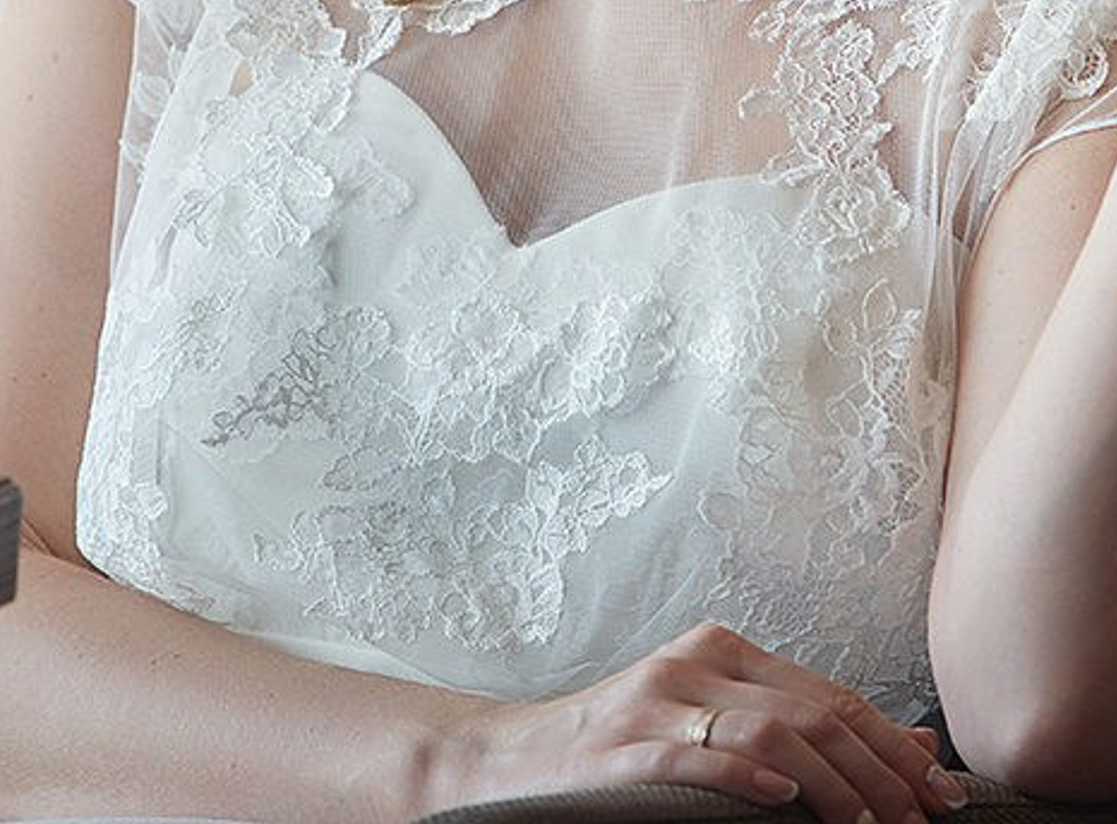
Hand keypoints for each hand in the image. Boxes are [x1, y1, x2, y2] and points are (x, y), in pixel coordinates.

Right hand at [434, 624, 965, 823]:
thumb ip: (806, 729)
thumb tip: (911, 747)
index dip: (893, 746)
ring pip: (770, 729)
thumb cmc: (622, 749)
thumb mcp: (718, 726)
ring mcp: (656, 700)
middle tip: (923, 822)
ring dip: (834, 784)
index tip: (941, 796)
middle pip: (813, 709)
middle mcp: (694, 661)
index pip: (830, 693)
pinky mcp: (623, 747)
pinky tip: (784, 800)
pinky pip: (697, 756)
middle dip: (881, 771)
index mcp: (721, 650)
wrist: (515, 761)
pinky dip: (748, 777)